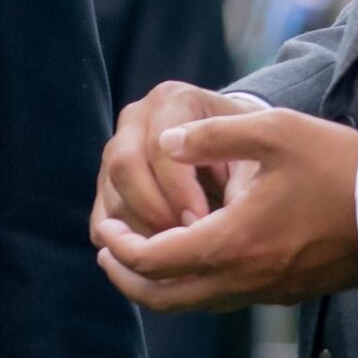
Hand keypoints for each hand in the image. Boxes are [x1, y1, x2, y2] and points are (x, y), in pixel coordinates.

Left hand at [93, 106, 357, 312]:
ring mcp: (264, 292)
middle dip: (126, 278)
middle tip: (108, 249)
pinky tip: (193, 251)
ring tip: (141, 252)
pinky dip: (192, 284)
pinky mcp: (283, 292)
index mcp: (232, 243)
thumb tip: (166, 141)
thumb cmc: (338, 167)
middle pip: (163, 298)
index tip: (105, 225)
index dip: (119, 245)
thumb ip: (213, 135)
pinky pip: (221, 299)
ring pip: (193, 305)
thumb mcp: (274, 132)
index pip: (153, 261)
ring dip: (159, 284)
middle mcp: (243, 279)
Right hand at [95, 82, 262, 242]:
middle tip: (184, 241)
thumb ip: (236, 173)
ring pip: (110, 196)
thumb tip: (207, 218)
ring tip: (175, 254)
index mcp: (172, 101)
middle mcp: (134, 120)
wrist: (235, 150)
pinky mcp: (106, 185)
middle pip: (123, 166)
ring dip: (140, 232)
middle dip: (153, 211)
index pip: (159, 145)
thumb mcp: (256, 150)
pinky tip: (157, 257)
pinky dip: (125, 245)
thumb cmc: (249, 150)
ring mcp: (114, 151)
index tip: (202, 221)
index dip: (178, 189)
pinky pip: (100, 221)